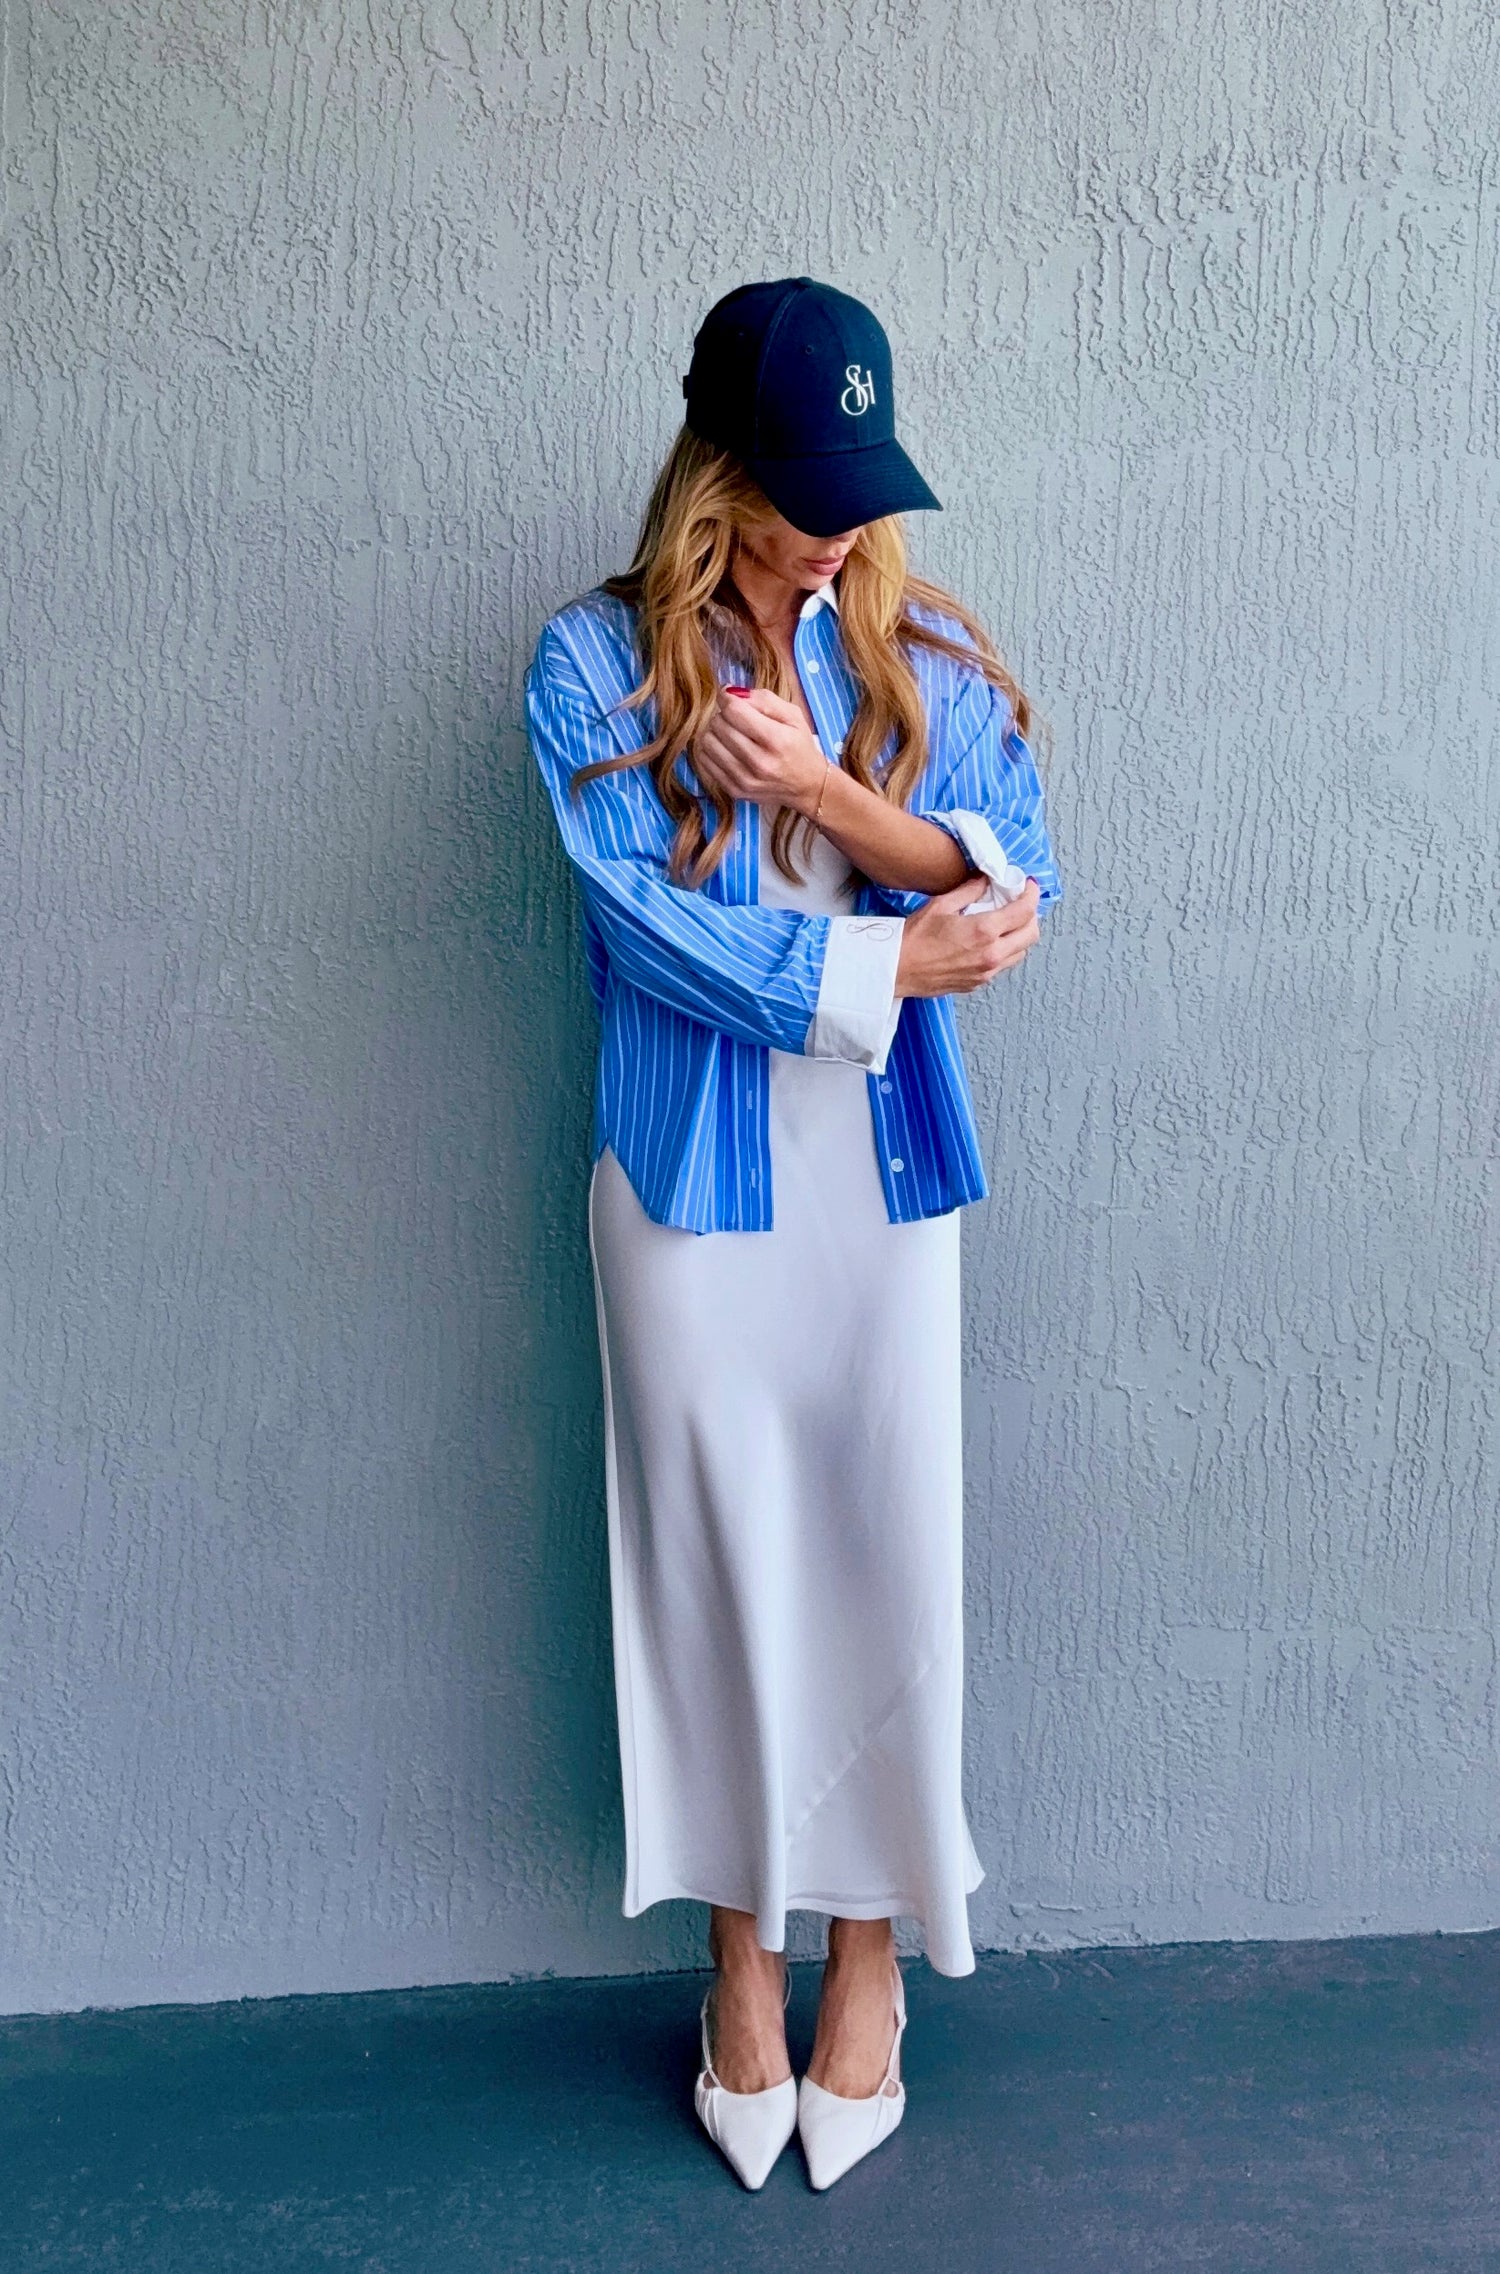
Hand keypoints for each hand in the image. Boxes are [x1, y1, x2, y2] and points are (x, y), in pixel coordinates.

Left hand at [691, 686, 826, 811]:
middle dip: (723, 714)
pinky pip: (704, 762)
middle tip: (735, 717)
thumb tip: (731, 692)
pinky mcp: (734, 791)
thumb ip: (763, 699)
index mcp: (776, 740)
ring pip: (707, 742)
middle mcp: (759, 762)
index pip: (734, 711)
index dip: (727, 698)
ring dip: (714, 732)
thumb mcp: (792, 716)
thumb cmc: (799, 746)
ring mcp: (744, 780)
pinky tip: (724, 747)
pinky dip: (710, 750)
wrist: (807, 787)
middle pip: (719, 725)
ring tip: (729, 732)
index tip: (729, 696)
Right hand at [894, 873, 1041, 997]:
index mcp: (984, 931)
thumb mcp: (941, 904)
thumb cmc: (912, 939)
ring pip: (1020, 952)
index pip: (1025, 911)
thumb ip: (969, 890)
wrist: (895, 970)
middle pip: (1031, 934)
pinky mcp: (978, 983)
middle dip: (1031, 915)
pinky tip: (989, 940)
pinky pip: (1003, 965)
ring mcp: (986, 972)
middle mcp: (991, 955)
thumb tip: (986, 880)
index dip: (1032, 894)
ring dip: (1020, 935)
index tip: (1028, 886)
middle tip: (1019, 903)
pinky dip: (1004, 950)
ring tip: (1005, 922)